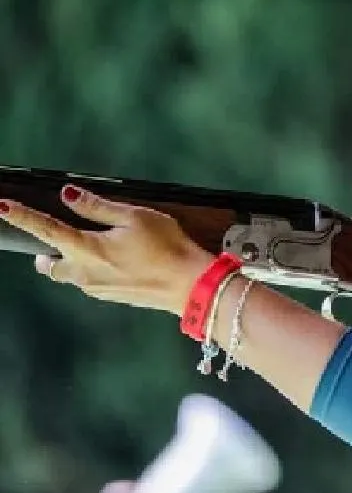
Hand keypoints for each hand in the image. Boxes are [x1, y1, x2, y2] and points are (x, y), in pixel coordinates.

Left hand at [0, 185, 214, 313]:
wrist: (191, 286)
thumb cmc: (168, 248)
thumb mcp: (135, 217)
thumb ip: (98, 207)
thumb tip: (70, 195)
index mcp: (86, 250)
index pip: (44, 229)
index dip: (21, 216)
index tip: (2, 206)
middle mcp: (85, 273)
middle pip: (49, 264)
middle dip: (44, 252)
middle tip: (50, 241)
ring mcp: (98, 289)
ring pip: (69, 275)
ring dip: (69, 262)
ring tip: (89, 248)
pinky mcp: (114, 297)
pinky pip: (90, 283)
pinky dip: (91, 270)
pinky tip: (115, 262)